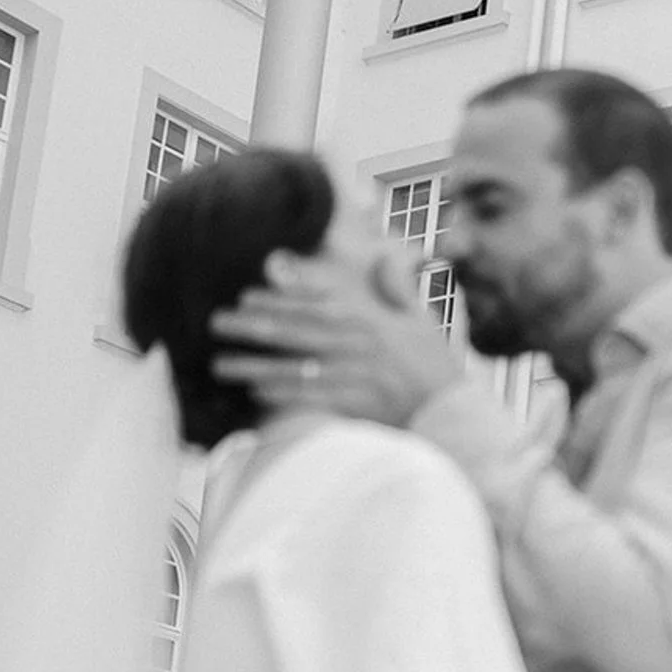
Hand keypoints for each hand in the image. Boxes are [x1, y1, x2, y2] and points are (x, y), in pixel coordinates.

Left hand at [211, 250, 460, 427]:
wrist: (454, 413)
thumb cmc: (436, 368)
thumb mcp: (422, 320)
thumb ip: (399, 289)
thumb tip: (386, 258)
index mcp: (372, 320)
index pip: (317, 303)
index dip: (279, 297)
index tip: (246, 294)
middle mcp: (360, 344)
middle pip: (296, 330)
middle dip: (253, 325)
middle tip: (216, 321)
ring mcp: (357, 374)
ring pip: (295, 365)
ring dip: (256, 364)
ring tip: (221, 364)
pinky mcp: (358, 404)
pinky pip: (312, 397)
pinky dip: (284, 394)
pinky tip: (256, 392)